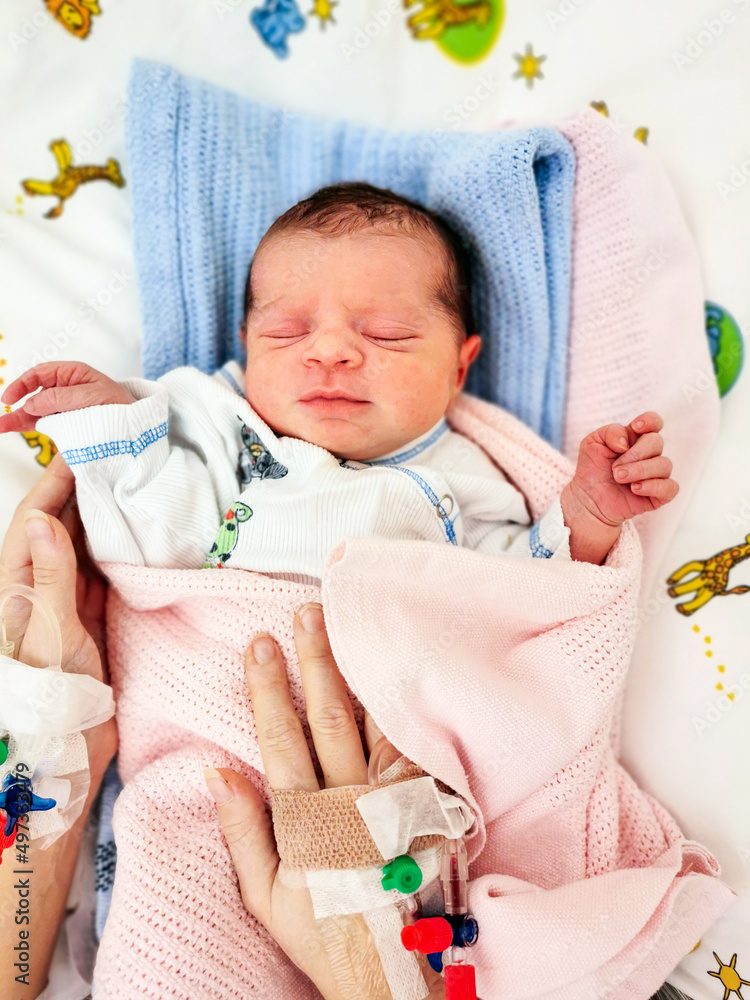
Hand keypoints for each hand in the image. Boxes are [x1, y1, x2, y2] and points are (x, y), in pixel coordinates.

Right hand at [0, 361, 134, 433]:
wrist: (139, 428)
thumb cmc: (121, 405)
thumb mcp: (92, 397)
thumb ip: (61, 399)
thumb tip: (31, 404)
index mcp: (74, 374)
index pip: (41, 373)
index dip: (23, 384)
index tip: (10, 397)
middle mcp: (67, 389)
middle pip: (34, 394)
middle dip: (16, 404)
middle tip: (1, 417)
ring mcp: (67, 407)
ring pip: (36, 411)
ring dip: (18, 418)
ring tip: (1, 427)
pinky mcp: (69, 423)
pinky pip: (45, 423)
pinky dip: (30, 426)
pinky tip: (14, 428)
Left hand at [0, 454, 112, 687]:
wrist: (67, 746)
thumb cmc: (48, 694)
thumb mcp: (48, 632)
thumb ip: (47, 576)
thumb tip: (41, 518)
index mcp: (14, 586)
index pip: (33, 522)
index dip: (54, 484)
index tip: (79, 451)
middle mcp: (38, 587)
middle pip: (57, 527)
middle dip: (81, 492)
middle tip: (112, 458)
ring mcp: (64, 601)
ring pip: (82, 547)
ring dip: (102, 517)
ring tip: (128, 484)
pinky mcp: (89, 617)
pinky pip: (103, 572)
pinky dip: (117, 549)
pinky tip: (135, 532)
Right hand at [204, 606, 442, 999]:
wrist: (393, 970)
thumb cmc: (323, 930)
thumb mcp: (266, 895)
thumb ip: (243, 832)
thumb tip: (219, 769)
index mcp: (307, 823)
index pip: (282, 741)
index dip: (269, 690)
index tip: (259, 645)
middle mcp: (351, 804)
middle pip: (331, 719)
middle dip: (315, 662)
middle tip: (307, 613)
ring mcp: (392, 803)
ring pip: (374, 724)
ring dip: (358, 672)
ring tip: (348, 627)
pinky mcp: (424, 806)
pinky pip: (415, 749)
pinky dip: (405, 708)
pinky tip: (398, 672)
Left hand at [567, 411, 678, 528]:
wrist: (588, 499)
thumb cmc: (592, 470)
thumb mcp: (592, 443)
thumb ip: (609, 432)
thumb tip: (626, 443)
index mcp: (636, 438)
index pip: (654, 422)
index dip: (650, 421)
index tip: (635, 427)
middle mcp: (650, 454)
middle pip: (656, 442)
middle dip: (635, 454)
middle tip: (615, 468)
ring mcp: (657, 474)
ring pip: (664, 464)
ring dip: (639, 471)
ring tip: (619, 478)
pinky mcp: (660, 494)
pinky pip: (670, 487)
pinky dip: (653, 486)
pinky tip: (635, 489)